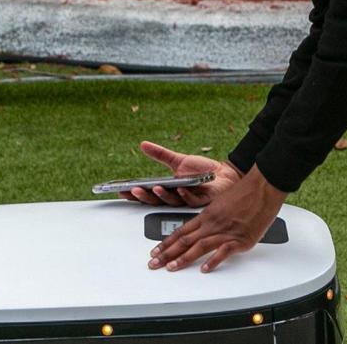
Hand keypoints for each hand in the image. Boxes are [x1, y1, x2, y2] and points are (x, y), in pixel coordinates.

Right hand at [119, 141, 242, 206]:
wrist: (223, 174)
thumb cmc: (202, 171)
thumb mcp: (178, 160)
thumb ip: (160, 154)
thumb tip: (143, 144)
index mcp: (169, 189)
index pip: (148, 194)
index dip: (135, 194)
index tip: (122, 191)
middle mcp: (177, 197)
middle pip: (157, 201)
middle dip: (145, 197)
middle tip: (135, 191)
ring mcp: (188, 200)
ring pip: (172, 202)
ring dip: (163, 196)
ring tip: (157, 188)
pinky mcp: (202, 200)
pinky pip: (192, 200)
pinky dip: (185, 195)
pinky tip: (180, 188)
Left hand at [148, 165, 286, 272]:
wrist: (262, 187)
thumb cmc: (245, 193)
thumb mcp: (222, 203)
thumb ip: (212, 218)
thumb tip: (204, 228)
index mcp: (207, 215)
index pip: (181, 231)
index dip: (166, 243)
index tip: (156, 251)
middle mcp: (212, 224)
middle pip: (185, 240)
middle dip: (167, 254)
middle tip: (154, 264)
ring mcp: (225, 231)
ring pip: (199, 246)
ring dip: (184, 258)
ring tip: (171, 268)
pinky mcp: (240, 239)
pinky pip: (223, 251)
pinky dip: (213, 261)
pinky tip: (204, 269)